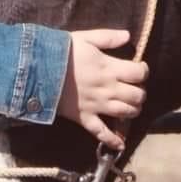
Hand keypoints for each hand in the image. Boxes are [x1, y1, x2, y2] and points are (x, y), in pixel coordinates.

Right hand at [59, 28, 148, 148]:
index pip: (139, 74)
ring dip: (133, 111)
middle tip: (134, 88)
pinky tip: (121, 145)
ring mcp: (97, 106)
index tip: (139, 69)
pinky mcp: (85, 118)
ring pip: (126, 113)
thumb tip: (127, 36)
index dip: (143, 71)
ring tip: (130, 106)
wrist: (37, 70)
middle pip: (137, 96)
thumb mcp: (85, 38)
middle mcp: (109, 89)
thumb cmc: (61, 52)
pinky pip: (101, 133)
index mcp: (110, 68)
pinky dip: (112, 141)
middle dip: (140, 92)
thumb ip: (107, 37)